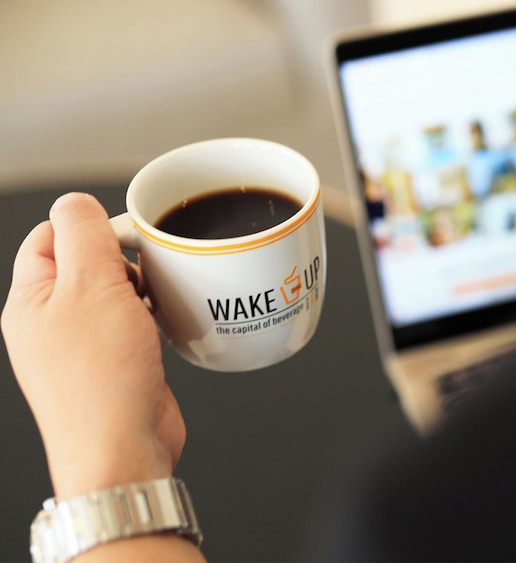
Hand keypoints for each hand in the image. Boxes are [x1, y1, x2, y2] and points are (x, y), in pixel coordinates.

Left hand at [2, 192, 185, 499]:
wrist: (123, 447)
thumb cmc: (101, 379)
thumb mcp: (91, 285)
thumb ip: (82, 233)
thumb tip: (75, 202)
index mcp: (29, 301)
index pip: (49, 236)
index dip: (89, 227)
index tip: (124, 232)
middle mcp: (51, 324)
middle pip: (87, 263)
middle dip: (123, 259)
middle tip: (145, 269)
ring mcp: (83, 347)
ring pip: (115, 294)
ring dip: (142, 289)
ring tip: (156, 299)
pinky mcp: (116, 365)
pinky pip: (134, 324)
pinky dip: (153, 317)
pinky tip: (166, 323)